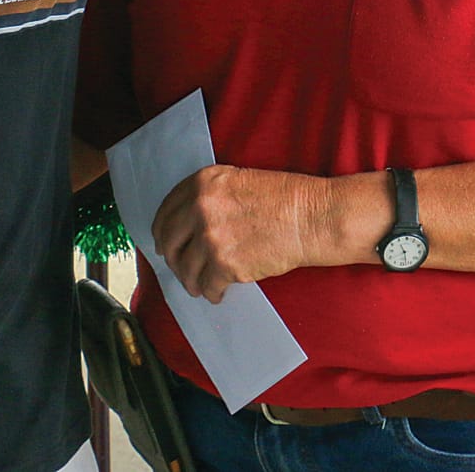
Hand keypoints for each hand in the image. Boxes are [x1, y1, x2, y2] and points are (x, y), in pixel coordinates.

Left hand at [151, 165, 329, 302]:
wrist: (311, 217)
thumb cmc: (284, 199)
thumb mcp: (238, 181)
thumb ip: (208, 197)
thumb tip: (186, 227)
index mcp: (202, 183)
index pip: (166, 212)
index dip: (163, 232)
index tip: (165, 242)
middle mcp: (200, 208)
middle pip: (170, 242)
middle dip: (173, 259)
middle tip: (180, 268)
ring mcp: (211, 237)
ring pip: (186, 269)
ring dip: (192, 281)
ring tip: (200, 286)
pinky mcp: (225, 264)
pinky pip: (207, 286)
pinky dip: (211, 293)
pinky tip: (218, 293)